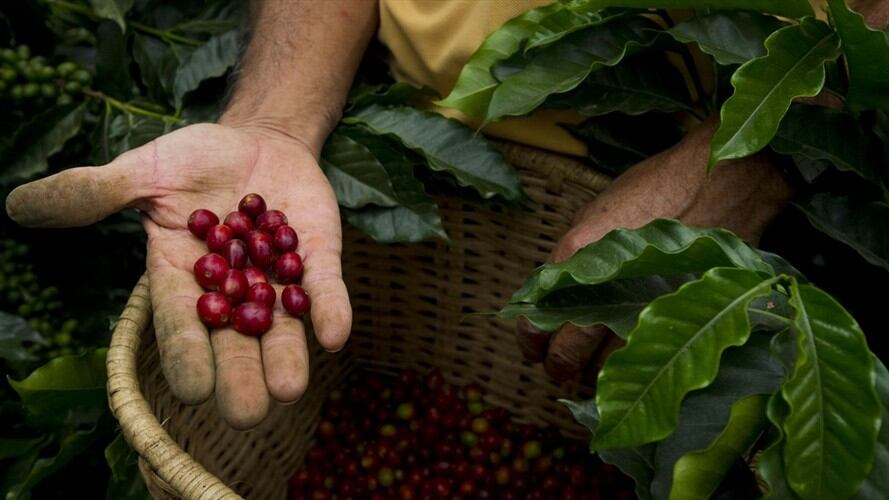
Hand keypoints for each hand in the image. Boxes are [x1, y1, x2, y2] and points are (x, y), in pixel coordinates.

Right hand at [6, 123, 350, 428]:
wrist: (259, 141)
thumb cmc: (195, 162)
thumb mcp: (144, 171)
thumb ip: (95, 192)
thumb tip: (18, 204)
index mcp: (182, 277)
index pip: (180, 323)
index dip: (186, 354)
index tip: (192, 390)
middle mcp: (230, 290)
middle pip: (233, 343)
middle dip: (238, 376)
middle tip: (245, 412)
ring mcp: (276, 278)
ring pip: (281, 328)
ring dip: (286, 358)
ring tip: (288, 389)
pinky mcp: (317, 260)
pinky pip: (324, 289)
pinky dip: (329, 310)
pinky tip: (335, 334)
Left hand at [516, 118, 793, 381]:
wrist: (719, 182)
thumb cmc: (652, 191)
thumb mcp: (596, 218)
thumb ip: (571, 261)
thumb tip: (546, 296)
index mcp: (577, 257)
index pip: (539, 318)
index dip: (531, 340)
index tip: (531, 348)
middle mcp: (608, 287)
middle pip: (570, 351)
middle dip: (558, 365)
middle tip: (555, 368)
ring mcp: (646, 305)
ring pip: (609, 365)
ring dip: (595, 372)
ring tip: (590, 368)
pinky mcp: (679, 313)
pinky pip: (647, 354)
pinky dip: (635, 363)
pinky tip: (629, 363)